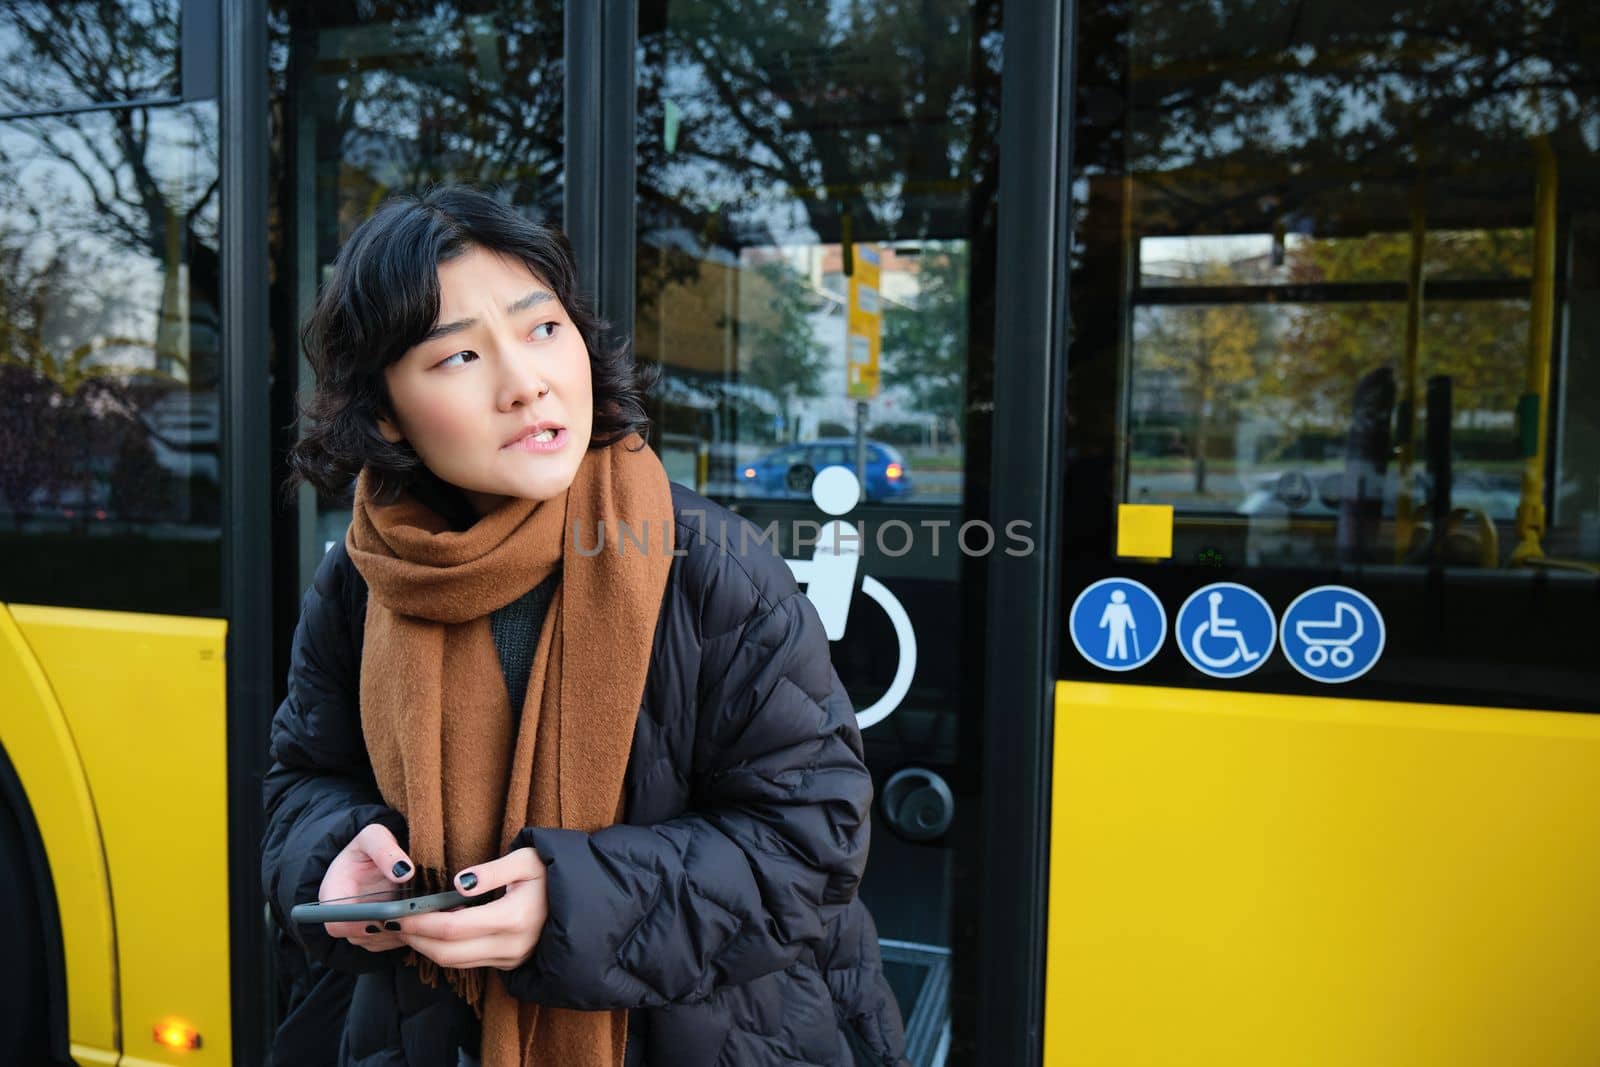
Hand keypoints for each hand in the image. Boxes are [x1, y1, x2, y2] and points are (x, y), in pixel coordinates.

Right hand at [317, 821, 414, 952]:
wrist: (376, 856)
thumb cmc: (370, 846)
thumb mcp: (374, 837)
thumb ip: (385, 850)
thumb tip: (405, 871)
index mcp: (333, 893)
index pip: (336, 922)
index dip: (361, 923)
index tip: (388, 913)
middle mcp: (343, 917)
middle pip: (361, 936)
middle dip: (390, 924)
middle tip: (416, 909)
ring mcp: (360, 929)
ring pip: (380, 941)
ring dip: (401, 929)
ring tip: (423, 909)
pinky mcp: (378, 935)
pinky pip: (393, 942)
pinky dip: (409, 931)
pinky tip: (422, 914)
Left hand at [389, 847, 548, 970]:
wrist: (584, 898)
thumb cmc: (553, 872)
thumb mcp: (527, 858)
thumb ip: (492, 870)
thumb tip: (458, 883)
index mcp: (513, 918)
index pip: (452, 928)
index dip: (420, 922)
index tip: (398, 912)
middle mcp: (511, 945)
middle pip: (447, 953)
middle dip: (416, 939)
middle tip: (394, 922)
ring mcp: (511, 958)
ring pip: (456, 963)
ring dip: (427, 948)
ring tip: (409, 927)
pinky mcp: (510, 963)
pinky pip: (469, 963)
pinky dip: (446, 951)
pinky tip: (436, 932)